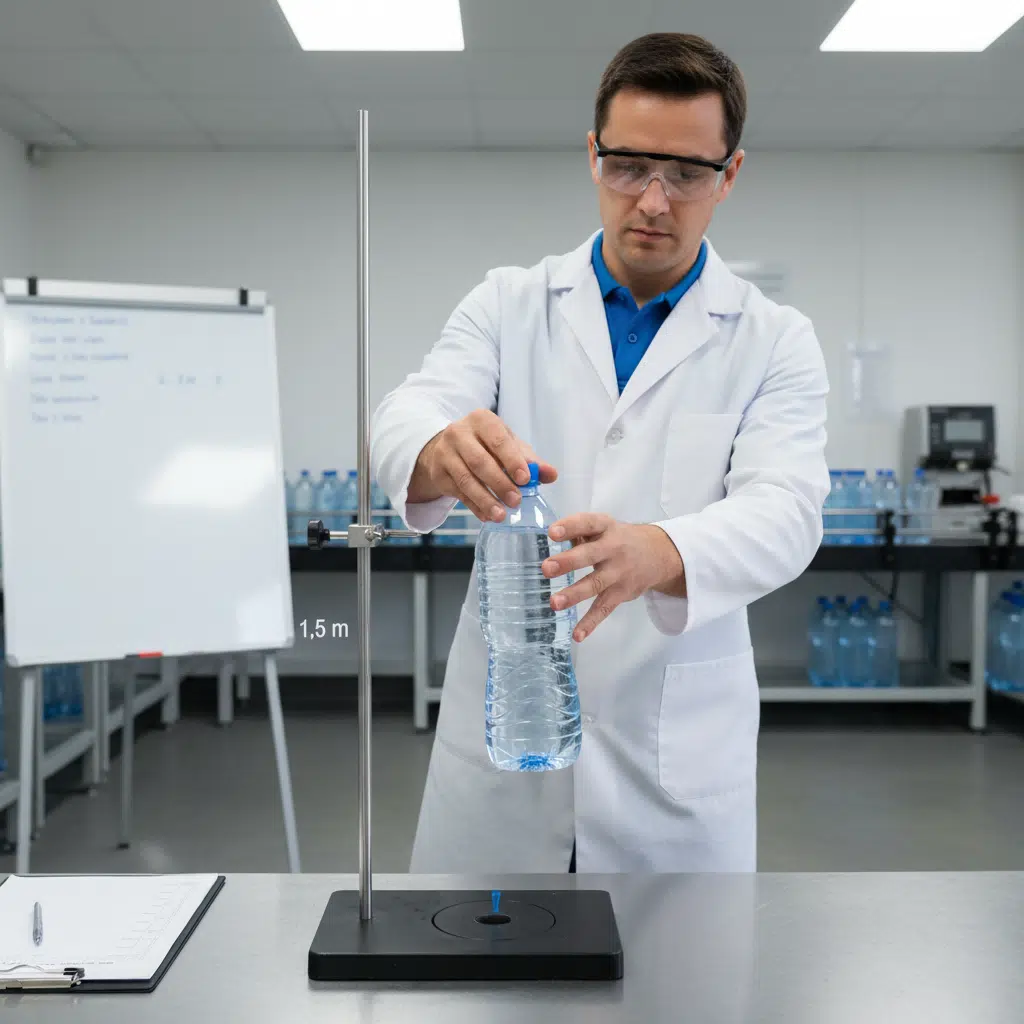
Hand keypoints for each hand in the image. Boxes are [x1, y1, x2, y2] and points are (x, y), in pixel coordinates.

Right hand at [408, 409, 556, 522]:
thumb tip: (551, 475)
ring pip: (466, 479)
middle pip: (480, 461)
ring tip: (501, 515)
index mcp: (481, 420)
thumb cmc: (486, 445)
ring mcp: (445, 453)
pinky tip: (487, 516)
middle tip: (516, 501)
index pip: (498, 439)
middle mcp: (459, 433)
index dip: (512, 460)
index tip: (525, 479)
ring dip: (485, 499)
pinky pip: (458, 493)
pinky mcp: (438, 473)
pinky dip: (474, 506)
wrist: (449, 448)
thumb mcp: (509, 446)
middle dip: (500, 483)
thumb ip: (530, 460)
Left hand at [541, 514, 685, 640]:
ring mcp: (618, 572)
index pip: (588, 523)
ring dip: (574, 594)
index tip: (552, 532)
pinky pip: (605, 608)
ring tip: (554, 603)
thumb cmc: (618, 539)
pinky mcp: (621, 593)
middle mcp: (614, 549)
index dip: (570, 527)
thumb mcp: (603, 527)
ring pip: (596, 584)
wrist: (658, 554)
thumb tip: (552, 536)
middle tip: (546, 568)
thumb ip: (579, 531)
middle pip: (590, 555)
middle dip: (568, 562)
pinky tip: (577, 635)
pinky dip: (591, 623)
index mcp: (606, 527)